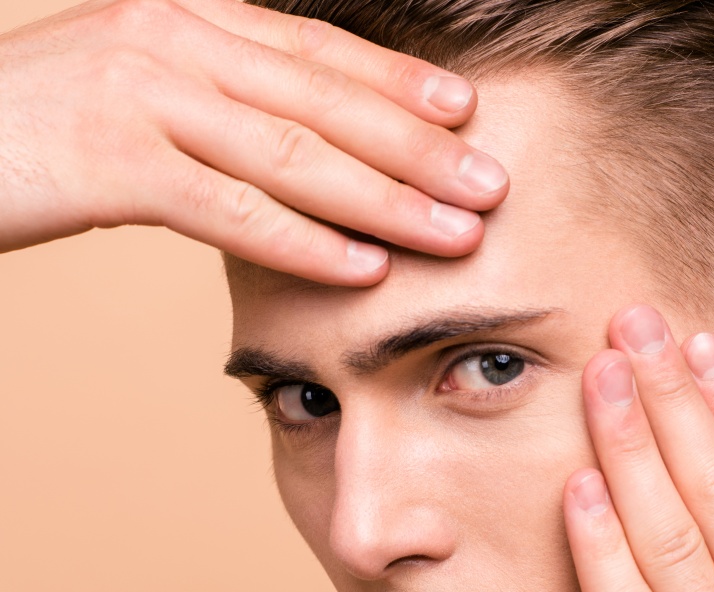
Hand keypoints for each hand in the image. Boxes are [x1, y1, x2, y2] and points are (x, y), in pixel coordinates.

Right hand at [0, 0, 508, 281]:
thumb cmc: (45, 123)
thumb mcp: (141, 90)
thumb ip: (218, 103)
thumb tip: (295, 147)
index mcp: (189, 20)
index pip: (317, 52)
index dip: (397, 84)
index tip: (466, 113)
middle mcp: (174, 42)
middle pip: (324, 101)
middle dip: (418, 147)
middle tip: (490, 184)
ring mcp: (143, 96)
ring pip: (292, 154)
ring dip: (385, 199)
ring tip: (455, 233)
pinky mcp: (113, 161)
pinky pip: (229, 208)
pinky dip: (303, 241)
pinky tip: (362, 267)